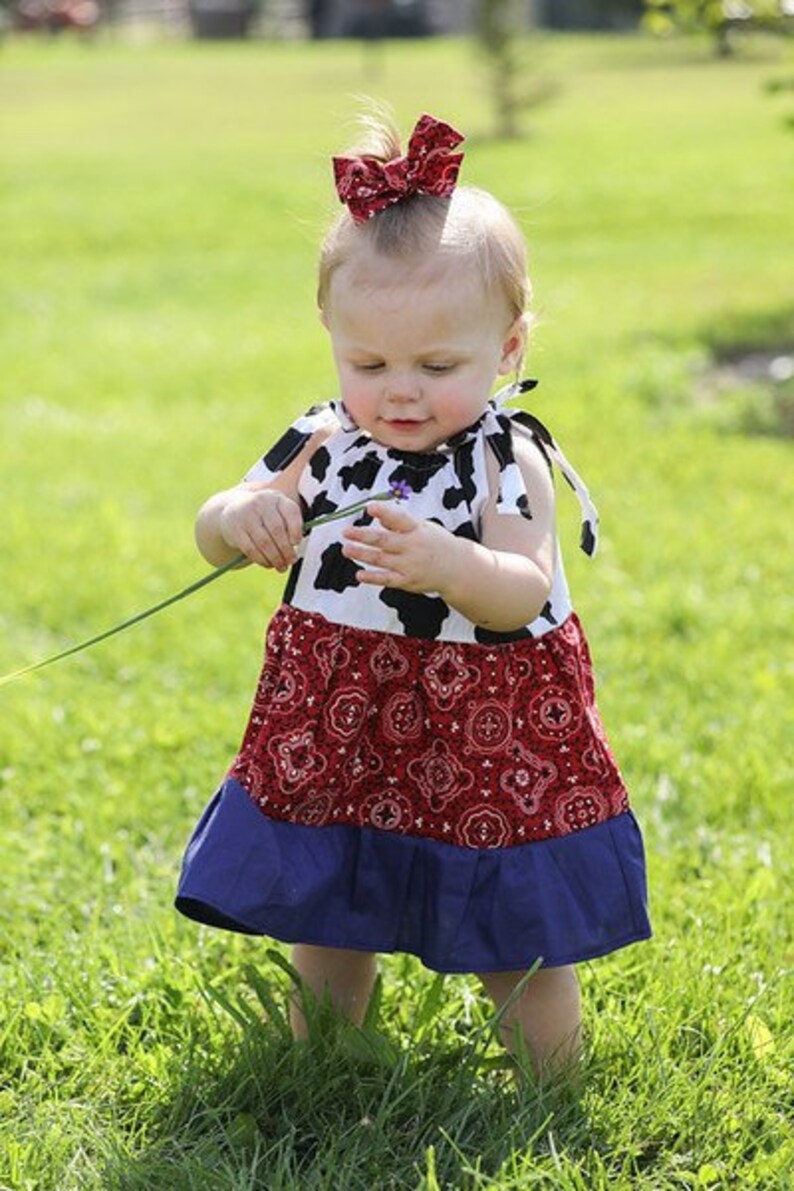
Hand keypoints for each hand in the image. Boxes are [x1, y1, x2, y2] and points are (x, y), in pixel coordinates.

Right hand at [218, 487, 302, 570]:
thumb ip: (288, 527)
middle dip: (286, 550)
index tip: (296, 543)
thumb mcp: (277, 513)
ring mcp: (246, 515)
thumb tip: (294, 551)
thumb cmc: (263, 515)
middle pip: (277, 530)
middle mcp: (261, 503)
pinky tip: (267, 564)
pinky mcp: (235, 529)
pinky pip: (251, 549)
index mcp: (277, 498)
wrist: (234, 508)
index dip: (296, 530)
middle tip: (290, 561)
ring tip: (281, 566)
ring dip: (275, 558)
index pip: (291, 512)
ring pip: (264, 542)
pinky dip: (261, 560)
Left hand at [342, 501, 458, 593]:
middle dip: (363, 535)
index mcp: (417, 529)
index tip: (370, 507)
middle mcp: (413, 547)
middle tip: (347, 531)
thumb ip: (399, 522)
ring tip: (346, 549)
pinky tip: (359, 574)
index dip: (384, 512)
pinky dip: (372, 577)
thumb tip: (378, 513)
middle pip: (384, 540)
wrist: (457, 569)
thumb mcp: (422, 527)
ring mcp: (410, 565)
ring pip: (381, 559)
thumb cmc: (435, 544)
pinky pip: (387, 579)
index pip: (399, 518)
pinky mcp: (408, 581)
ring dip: (361, 554)